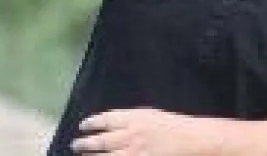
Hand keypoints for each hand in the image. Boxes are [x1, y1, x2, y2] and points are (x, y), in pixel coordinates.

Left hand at [70, 108, 198, 155]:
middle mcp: (129, 135)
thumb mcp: (149, 114)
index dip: (91, 123)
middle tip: (75, 145)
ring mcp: (132, 152)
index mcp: (132, 118)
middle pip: (100, 140)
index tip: (83, 126)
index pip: (104, 120)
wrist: (190, 139)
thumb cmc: (173, 125)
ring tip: (82, 155)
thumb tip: (112, 123)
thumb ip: (131, 119)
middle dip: (84, 144)